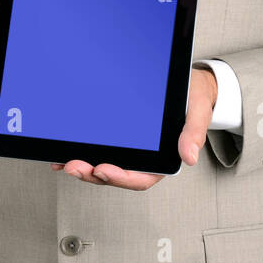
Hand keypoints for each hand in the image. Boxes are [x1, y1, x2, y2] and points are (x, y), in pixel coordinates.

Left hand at [51, 66, 218, 189]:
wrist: (193, 85)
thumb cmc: (194, 100)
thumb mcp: (198, 112)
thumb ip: (193, 134)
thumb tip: (189, 157)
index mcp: (164, 160)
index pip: (141, 177)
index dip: (120, 177)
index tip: (102, 170)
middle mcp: (146, 159)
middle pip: (117, 174)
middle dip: (93, 174)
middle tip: (73, 167)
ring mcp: (133, 150)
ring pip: (105, 166)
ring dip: (85, 167)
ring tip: (64, 163)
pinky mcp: (123, 139)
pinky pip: (102, 149)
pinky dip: (83, 153)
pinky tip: (65, 153)